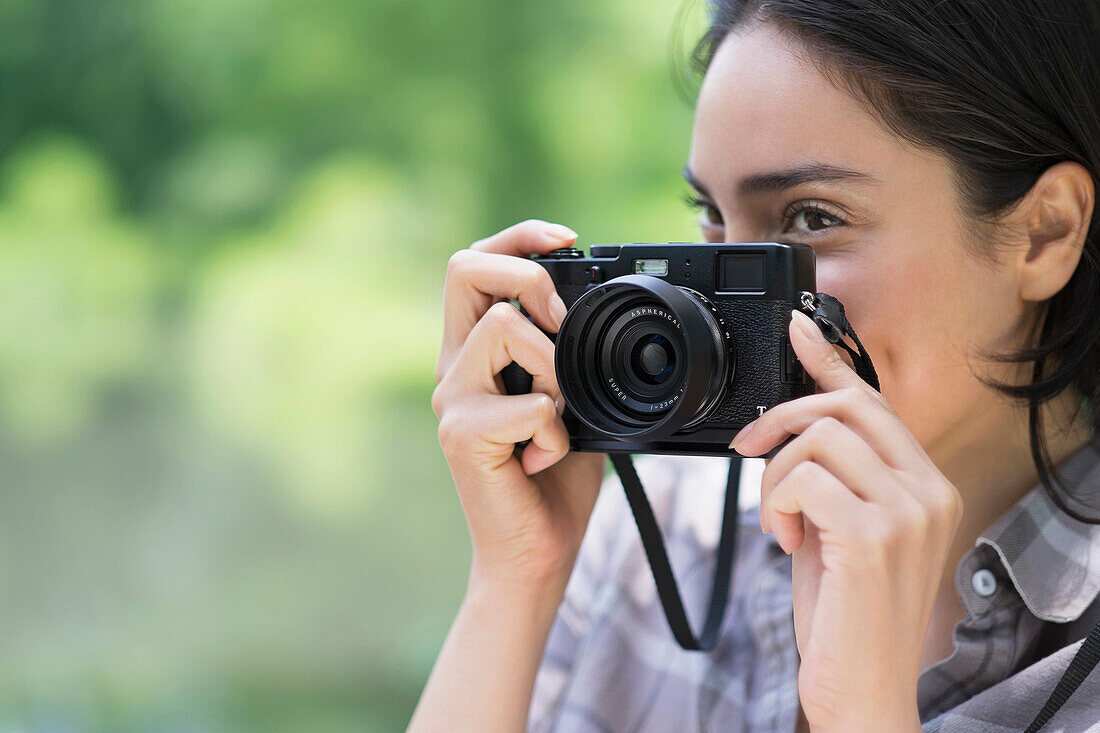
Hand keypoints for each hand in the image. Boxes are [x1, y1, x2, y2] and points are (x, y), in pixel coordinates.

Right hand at [431, 220, 605, 598]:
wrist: (535, 552)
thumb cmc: (554, 478)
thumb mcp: (570, 396)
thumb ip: (565, 351)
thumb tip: (589, 301)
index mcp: (475, 351)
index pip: (475, 264)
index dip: (519, 237)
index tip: (566, 239)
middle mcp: (453, 367)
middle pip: (464, 268)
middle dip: (529, 277)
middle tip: (563, 321)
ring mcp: (451, 400)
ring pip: (506, 327)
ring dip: (556, 369)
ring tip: (559, 418)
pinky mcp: (461, 434)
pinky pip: (530, 401)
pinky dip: (558, 431)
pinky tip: (547, 459)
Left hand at [731, 309, 960, 731]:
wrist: (863, 687)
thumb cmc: (846, 614)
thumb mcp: (838, 530)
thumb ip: (829, 479)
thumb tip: (789, 429)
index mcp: (924, 485)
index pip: (873, 402)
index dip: (830, 359)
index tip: (797, 328)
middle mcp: (927, 491)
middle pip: (843, 406)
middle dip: (779, 418)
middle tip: (746, 450)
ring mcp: (906, 511)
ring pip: (815, 437)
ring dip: (774, 478)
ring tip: (780, 524)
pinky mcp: (874, 535)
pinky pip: (801, 478)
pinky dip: (775, 505)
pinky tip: (784, 543)